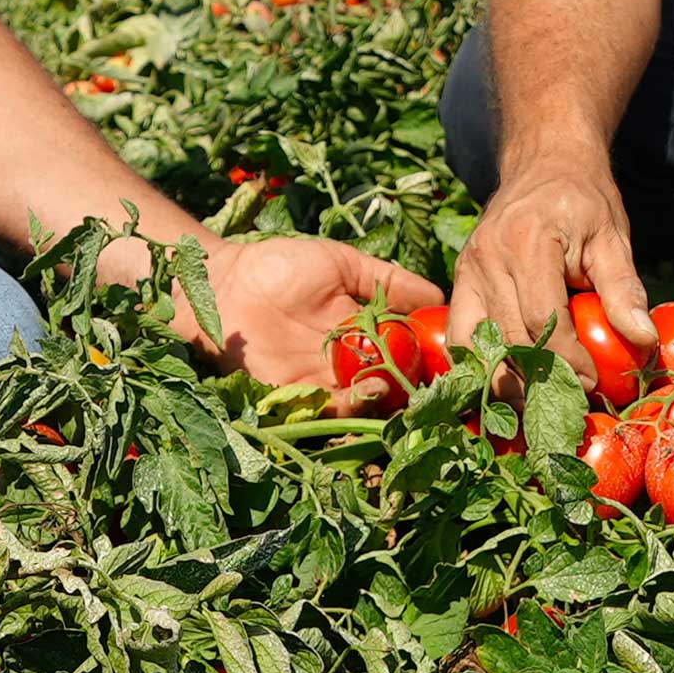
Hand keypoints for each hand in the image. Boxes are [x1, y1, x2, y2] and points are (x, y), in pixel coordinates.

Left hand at [175, 237, 443, 414]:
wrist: (221, 280)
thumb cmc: (280, 263)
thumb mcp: (344, 264)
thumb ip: (389, 280)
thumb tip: (438, 295)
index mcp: (361, 333)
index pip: (403, 352)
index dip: (428, 358)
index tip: (453, 357)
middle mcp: (344, 363)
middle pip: (389, 383)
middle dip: (415, 389)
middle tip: (440, 386)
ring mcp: (320, 381)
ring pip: (363, 402)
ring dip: (388, 400)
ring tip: (406, 388)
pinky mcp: (292, 396)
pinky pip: (327, 409)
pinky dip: (352, 405)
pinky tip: (371, 390)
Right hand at [447, 162, 654, 398]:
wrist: (544, 162)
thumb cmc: (584, 200)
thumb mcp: (612, 237)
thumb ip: (623, 289)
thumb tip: (643, 340)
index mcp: (527, 241)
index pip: (543, 318)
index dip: (568, 359)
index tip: (592, 382)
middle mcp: (488, 257)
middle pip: (508, 337)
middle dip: (539, 379)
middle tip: (568, 406)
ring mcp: (467, 270)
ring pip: (477, 344)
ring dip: (504, 382)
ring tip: (536, 407)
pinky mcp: (460, 281)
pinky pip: (462, 335)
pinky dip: (481, 365)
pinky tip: (507, 385)